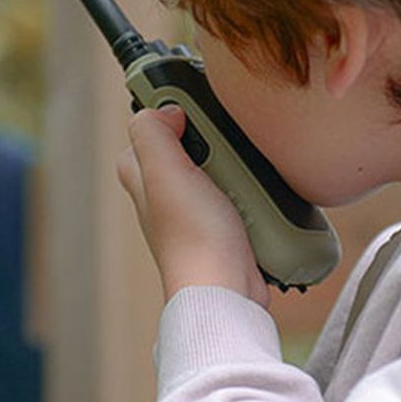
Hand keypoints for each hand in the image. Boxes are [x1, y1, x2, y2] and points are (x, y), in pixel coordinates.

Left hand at [117, 106, 269, 306]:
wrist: (226, 291)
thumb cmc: (193, 237)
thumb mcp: (165, 172)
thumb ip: (152, 133)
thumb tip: (167, 112)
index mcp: (141, 180)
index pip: (148, 129)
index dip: (168, 114)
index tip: (195, 110)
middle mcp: (162, 197)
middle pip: (188, 146)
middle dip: (211, 141)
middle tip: (226, 148)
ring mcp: (192, 214)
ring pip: (217, 171)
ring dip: (236, 168)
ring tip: (245, 174)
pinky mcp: (221, 230)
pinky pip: (238, 198)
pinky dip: (251, 194)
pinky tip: (258, 197)